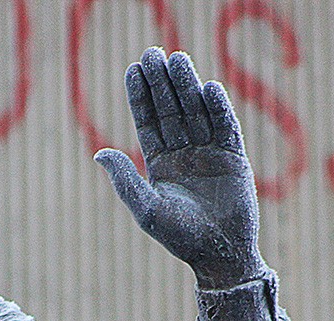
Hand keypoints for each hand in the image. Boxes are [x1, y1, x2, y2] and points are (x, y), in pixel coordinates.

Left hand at [96, 48, 261, 289]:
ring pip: (196, 112)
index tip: (133, 68)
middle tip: (153, 53)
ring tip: (177, 59)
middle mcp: (184, 154)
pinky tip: (208, 87)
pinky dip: (218, 108)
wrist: (220, 255)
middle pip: (171, 110)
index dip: (141, 96)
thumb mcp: (147, 209)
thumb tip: (99, 153)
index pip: (148, 122)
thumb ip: (125, 181)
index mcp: (160, 164)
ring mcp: (210, 154)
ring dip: (187, 86)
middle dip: (162, 82)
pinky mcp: (234, 159)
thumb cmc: (181, 237)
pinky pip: (225, 127)